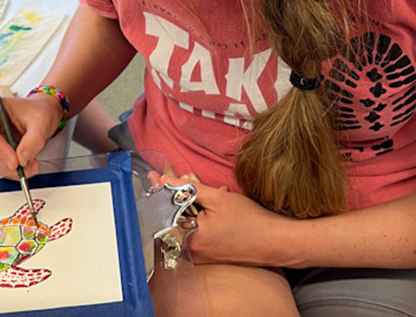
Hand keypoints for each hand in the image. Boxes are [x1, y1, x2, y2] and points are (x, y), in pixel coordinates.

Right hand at [0, 94, 61, 179]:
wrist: (41, 116)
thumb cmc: (39, 113)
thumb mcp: (42, 123)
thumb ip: (33, 140)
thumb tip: (22, 158)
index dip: (0, 150)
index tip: (15, 163)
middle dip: (8, 164)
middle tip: (29, 167)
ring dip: (10, 170)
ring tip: (31, 165)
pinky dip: (10, 172)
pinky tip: (25, 166)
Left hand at [161, 176, 294, 266]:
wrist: (277, 241)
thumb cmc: (251, 221)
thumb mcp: (217, 199)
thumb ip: (188, 188)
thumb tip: (166, 179)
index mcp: (190, 238)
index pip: (164, 211)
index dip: (159, 192)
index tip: (153, 177)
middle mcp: (192, 250)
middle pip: (176, 217)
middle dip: (182, 196)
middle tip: (187, 178)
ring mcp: (201, 254)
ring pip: (189, 221)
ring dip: (196, 204)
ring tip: (214, 191)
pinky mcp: (210, 254)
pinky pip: (199, 230)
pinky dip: (203, 215)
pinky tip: (217, 203)